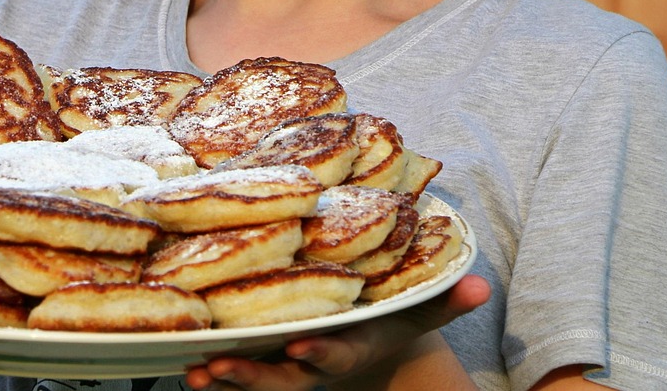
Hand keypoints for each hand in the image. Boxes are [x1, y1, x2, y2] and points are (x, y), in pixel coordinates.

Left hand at [184, 274, 490, 390]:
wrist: (367, 346)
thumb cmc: (389, 317)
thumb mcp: (417, 311)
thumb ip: (445, 300)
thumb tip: (483, 285)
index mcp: (351, 345)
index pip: (334, 353)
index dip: (318, 353)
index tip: (299, 346)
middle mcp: (315, 361)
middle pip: (284, 379)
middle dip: (253, 378)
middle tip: (218, 369)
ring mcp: (289, 366)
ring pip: (255, 380)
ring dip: (225, 380)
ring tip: (194, 374)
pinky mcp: (266, 360)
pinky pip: (238, 372)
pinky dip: (215, 372)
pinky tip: (184, 364)